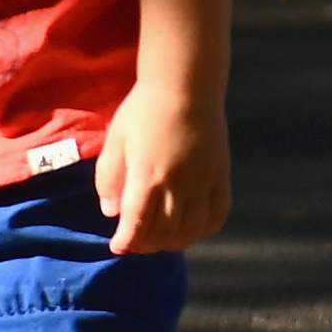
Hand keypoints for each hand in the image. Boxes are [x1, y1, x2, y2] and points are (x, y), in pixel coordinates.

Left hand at [94, 81, 227, 255]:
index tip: (118, 246)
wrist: (185, 85)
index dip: (126, 242)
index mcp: (148, 175)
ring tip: (160, 239)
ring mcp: (204, 181)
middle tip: (136, 242)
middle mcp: (179, 184)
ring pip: (192, 230)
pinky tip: (191, 229)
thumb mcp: (116, 140)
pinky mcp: (222, 175)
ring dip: (174, 242)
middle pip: (165, 233)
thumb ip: (109, 178)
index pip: (137, 224)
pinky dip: (203, 230)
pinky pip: (217, 214)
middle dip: (146, 245)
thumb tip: (111, 214)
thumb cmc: (144, 110)